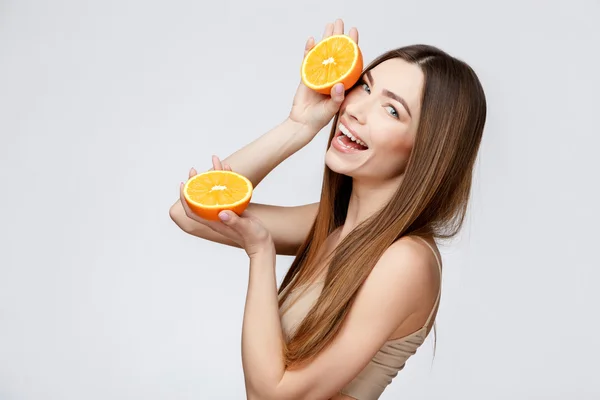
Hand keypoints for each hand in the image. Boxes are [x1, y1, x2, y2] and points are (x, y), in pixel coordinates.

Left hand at [179, 156, 274, 257]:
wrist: (262, 243)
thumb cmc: (253, 238)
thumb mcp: (244, 229)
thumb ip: (234, 222)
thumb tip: (222, 213)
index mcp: (214, 222)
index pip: (193, 211)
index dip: (185, 199)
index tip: (183, 185)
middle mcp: (217, 215)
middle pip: (202, 197)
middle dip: (196, 182)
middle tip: (194, 169)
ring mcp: (226, 210)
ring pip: (216, 191)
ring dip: (214, 175)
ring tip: (214, 160)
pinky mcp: (235, 207)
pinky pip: (228, 190)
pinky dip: (228, 179)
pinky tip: (228, 168)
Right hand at [289, 19, 358, 134]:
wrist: (302, 123)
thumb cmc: (319, 118)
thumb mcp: (331, 109)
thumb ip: (336, 98)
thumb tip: (340, 85)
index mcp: (341, 82)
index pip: (349, 60)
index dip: (352, 46)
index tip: (354, 32)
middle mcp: (332, 76)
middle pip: (336, 52)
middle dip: (338, 36)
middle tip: (339, 22)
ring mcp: (319, 75)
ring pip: (323, 53)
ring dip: (325, 39)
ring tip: (328, 26)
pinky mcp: (307, 76)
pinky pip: (308, 60)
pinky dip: (309, 50)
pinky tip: (311, 40)